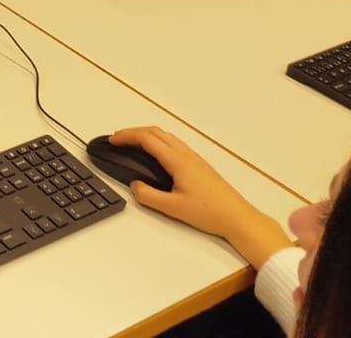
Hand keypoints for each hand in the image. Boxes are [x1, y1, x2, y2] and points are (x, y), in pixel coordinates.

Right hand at [108, 126, 290, 268]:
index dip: (127, 136)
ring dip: (147, 135)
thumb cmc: (210, 212)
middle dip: (134, 132)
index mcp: (177, 161)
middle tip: (118, 139)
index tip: (113, 140)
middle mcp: (186, 155)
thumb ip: (149, 196)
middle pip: (156, 132)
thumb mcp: (173, 208)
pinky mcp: (199, 165)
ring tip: (133, 143)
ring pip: (166, 136)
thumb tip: (135, 186)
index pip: (147, 139)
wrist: (238, 217)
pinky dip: (158, 141)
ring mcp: (194, 158)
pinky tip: (156, 154)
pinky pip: (174, 144)